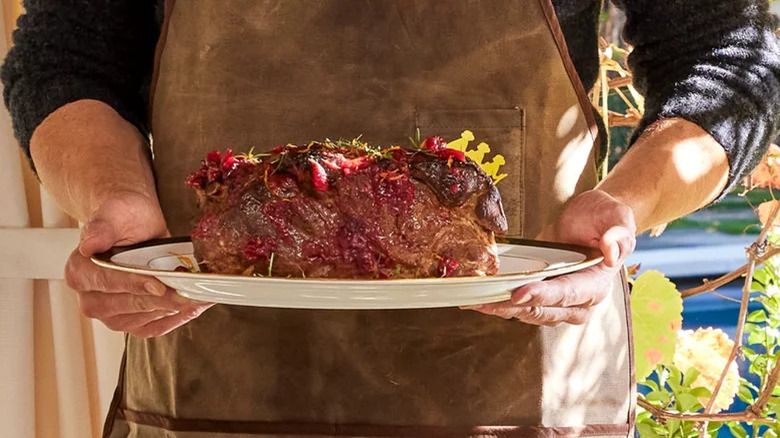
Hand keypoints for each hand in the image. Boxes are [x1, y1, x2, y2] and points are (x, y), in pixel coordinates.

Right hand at [65, 191, 212, 337]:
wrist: (135, 224)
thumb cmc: (124, 216)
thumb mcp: (114, 212)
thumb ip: (102, 227)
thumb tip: (88, 244)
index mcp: (79, 272)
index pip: (108, 282)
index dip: (134, 284)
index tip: (158, 285)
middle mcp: (90, 298)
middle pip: (129, 305)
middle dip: (162, 299)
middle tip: (190, 293)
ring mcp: (110, 314)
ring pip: (144, 319)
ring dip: (174, 310)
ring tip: (199, 297)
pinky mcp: (130, 321)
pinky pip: (153, 327)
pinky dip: (175, 319)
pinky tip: (193, 308)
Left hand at [465, 189, 636, 325]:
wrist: (592, 219)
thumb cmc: (605, 217)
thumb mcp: (615, 216)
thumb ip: (617, 233)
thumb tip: (612, 251)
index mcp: (596, 284)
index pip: (567, 294)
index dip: (543, 295)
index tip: (519, 293)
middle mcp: (578, 301)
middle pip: (543, 310)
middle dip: (514, 306)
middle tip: (486, 301)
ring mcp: (558, 302)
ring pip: (528, 313)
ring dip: (502, 309)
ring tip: (476, 302)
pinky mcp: (541, 296)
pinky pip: (520, 306)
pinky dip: (500, 303)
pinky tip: (478, 299)